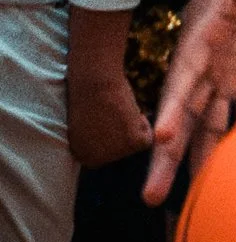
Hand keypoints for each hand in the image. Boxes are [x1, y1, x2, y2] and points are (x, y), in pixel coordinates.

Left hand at [67, 12, 150, 166]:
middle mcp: (95, 160)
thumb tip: (110, 142)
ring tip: (117, 112)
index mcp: (81, 155)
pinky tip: (128, 111)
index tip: (106, 120)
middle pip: (123, 151)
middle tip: (113, 114)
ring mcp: (114, 154)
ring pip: (136, 144)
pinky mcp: (133, 143)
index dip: (111, 135)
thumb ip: (96, 140)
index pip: (106, 154)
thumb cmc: (87, 94)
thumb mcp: (86, 123)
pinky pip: (148, 139)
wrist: (93, 81)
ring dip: (132, 127)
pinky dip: (144, 124)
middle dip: (123, 134)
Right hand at [145, 0, 235, 205]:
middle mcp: (209, 59)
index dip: (173, 104)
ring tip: (190, 207)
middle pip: (186, 114)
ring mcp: (228, 67)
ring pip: (211, 123)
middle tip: (152, 199)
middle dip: (169, 156)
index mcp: (204, 34)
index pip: (184, 74)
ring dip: (201, 161)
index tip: (162, 134)